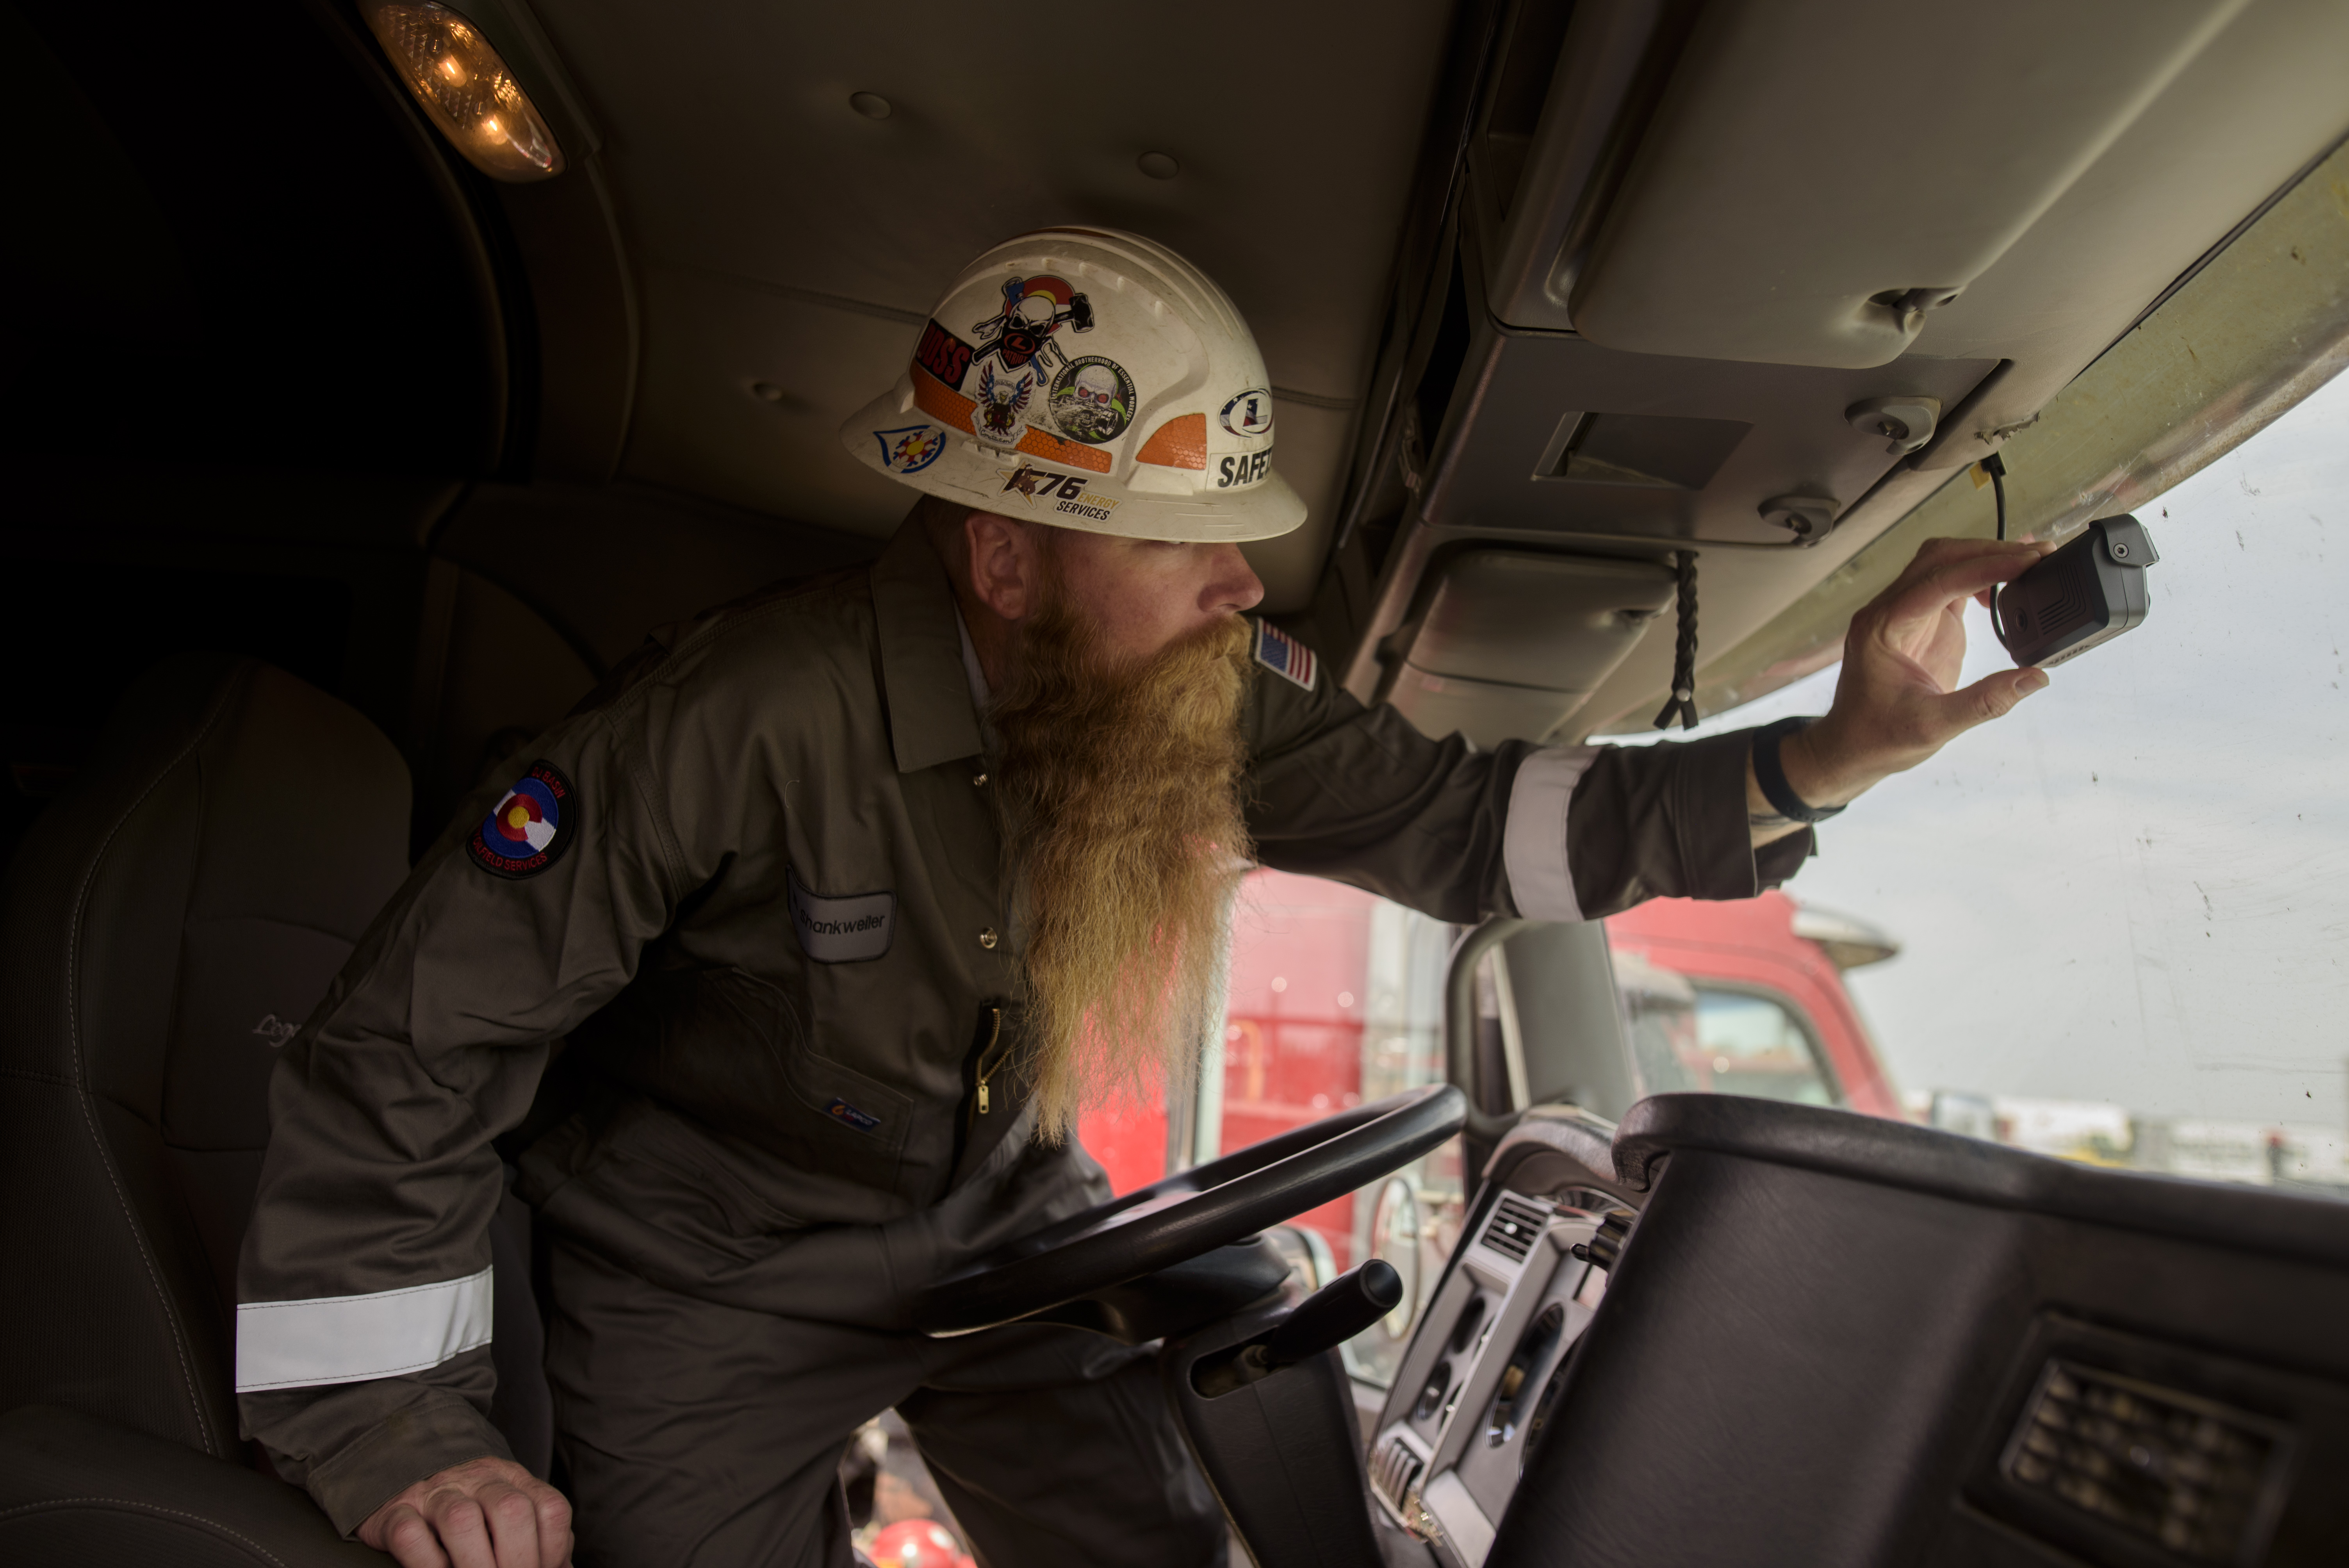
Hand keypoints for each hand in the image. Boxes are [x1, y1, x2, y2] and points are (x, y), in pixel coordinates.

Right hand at [357, 1456, 572, 1567]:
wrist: (402, 1468)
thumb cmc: (468, 1507)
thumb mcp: (506, 1512)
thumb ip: (536, 1535)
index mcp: (513, 1479)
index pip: (549, 1508)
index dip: (552, 1549)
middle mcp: (477, 1479)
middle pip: (510, 1511)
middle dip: (516, 1559)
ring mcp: (435, 1492)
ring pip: (461, 1520)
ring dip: (473, 1564)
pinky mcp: (395, 1512)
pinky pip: (410, 1535)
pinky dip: (426, 1564)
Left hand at [1781, 536, 2055, 808]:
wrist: (1851, 747)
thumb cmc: (1879, 737)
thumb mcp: (1933, 727)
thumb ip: (1985, 703)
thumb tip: (2035, 678)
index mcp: (1882, 628)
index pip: (1938, 580)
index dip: (1986, 566)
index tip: (2028, 560)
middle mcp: (1888, 611)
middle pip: (1940, 558)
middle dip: (1990, 551)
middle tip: (2039, 555)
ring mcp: (1903, 614)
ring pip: (1943, 565)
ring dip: (1985, 558)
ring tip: (2032, 562)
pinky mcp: (1919, 623)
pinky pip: (1948, 586)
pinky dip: (1979, 577)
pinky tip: (2008, 584)